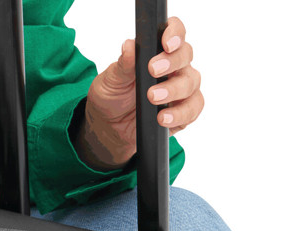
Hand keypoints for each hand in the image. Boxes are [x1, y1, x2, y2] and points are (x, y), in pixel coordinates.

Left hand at [75, 17, 203, 170]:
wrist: (109, 127)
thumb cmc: (112, 96)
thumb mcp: (111, 80)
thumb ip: (122, 64)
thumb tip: (129, 46)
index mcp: (158, 51)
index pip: (174, 32)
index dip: (175, 33)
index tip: (166, 43)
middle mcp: (174, 66)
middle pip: (185, 55)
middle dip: (172, 62)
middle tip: (153, 70)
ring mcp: (181, 88)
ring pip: (191, 83)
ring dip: (174, 90)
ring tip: (153, 97)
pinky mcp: (182, 112)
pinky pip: (192, 110)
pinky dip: (179, 114)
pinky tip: (163, 118)